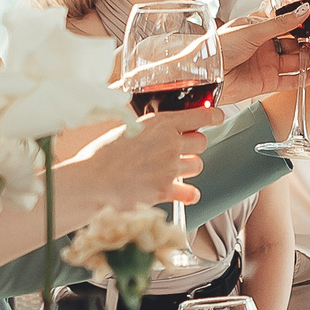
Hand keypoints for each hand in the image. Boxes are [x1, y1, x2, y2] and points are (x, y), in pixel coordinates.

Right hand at [61, 109, 206, 208]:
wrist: (92, 183)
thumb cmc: (100, 155)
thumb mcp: (124, 129)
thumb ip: (147, 129)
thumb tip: (155, 132)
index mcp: (160, 124)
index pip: (199, 116)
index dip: (213, 115)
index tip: (217, 116)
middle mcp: (170, 144)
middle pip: (202, 142)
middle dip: (194, 145)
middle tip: (180, 148)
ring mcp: (170, 169)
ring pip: (197, 165)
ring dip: (189, 167)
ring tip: (174, 168)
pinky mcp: (166, 190)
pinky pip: (190, 192)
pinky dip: (189, 194)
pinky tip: (184, 192)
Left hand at [216, 9, 309, 105]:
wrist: (205, 74)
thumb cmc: (218, 48)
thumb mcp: (252, 29)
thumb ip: (280, 23)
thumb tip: (303, 10)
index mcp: (259, 29)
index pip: (290, 26)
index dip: (309, 25)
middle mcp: (265, 47)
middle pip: (298, 44)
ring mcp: (268, 65)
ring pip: (299, 61)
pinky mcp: (268, 83)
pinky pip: (293, 80)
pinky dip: (309, 75)